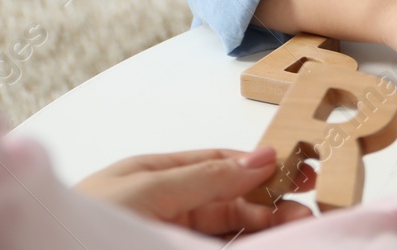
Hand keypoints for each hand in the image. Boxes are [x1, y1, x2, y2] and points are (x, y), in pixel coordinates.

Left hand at [75, 146, 313, 233]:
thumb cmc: (84, 224)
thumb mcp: (147, 191)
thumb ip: (208, 177)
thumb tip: (265, 156)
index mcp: (155, 175)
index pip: (220, 165)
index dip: (261, 166)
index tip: (300, 169)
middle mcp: (166, 206)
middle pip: (230, 200)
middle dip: (271, 200)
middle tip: (311, 205)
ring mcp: (169, 237)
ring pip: (228, 230)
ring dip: (265, 226)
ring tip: (301, 226)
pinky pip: (219, 248)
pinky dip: (246, 245)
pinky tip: (267, 242)